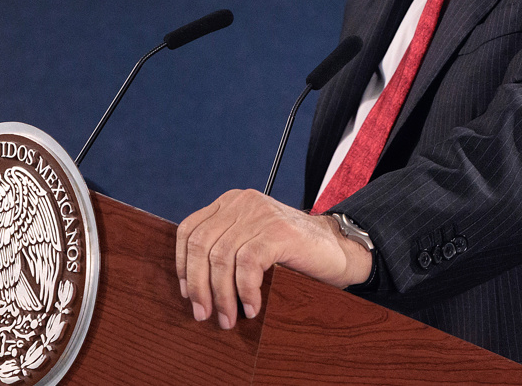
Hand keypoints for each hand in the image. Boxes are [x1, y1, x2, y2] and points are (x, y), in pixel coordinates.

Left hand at [175, 189, 371, 328]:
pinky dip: (245, 291)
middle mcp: (243, 203)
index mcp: (231, 203)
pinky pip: (248, 264)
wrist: (338, 248)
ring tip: (228, 318)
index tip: (188, 294)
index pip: (190, 230)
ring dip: (221, 295)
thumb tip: (191, 286)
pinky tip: (252, 307)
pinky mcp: (278, 231)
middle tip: (204, 314)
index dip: (182, 264)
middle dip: (198, 285)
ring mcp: (261, 215)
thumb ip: (226, 248)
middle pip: (201, 245)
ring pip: (222, 257)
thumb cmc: (292, 252)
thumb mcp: (252, 242)